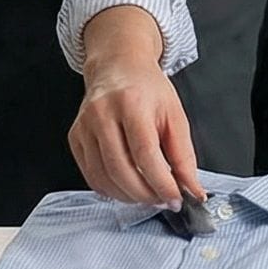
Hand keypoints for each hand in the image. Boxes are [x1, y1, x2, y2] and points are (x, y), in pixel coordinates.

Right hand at [70, 25, 202, 205]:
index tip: (176, 199)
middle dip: (145, 194)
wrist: (118, 68)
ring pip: (103, 177)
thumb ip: (184, 156)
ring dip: (128, 196)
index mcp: (132, 103)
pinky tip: (127, 188)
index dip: (161, 183)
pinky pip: (90, 175)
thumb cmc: (148, 90)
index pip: (145, 154)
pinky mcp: (74, 137)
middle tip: (163, 200)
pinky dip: (110, 189)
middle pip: (121, 169)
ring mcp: (84, 126)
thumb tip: (193, 189)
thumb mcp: (175, 115)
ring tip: (148, 195)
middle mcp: (102, 113)